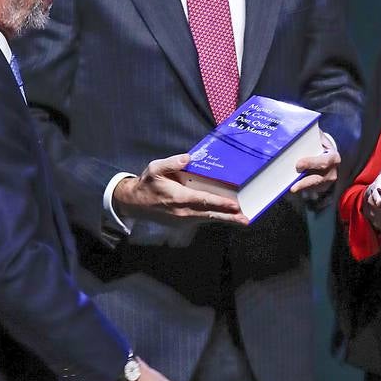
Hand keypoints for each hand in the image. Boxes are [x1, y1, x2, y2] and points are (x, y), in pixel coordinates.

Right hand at [113, 153, 246, 224]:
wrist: (134, 203)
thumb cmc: (147, 184)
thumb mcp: (155, 169)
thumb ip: (171, 163)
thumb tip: (188, 157)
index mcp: (179, 198)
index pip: (204, 201)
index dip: (220, 203)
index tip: (234, 205)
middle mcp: (183, 212)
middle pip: (210, 215)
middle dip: (229, 218)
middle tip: (245, 220)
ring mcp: (184, 220)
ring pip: (208, 219)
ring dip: (225, 220)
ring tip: (241, 220)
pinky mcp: (183, 222)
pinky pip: (202, 220)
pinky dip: (215, 219)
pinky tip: (226, 217)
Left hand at [290, 130, 340, 196]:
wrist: (329, 156)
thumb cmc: (321, 145)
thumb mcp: (320, 137)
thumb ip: (313, 134)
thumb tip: (298, 130)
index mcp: (333, 157)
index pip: (323, 162)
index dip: (311, 163)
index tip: (298, 165)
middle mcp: (332, 171)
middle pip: (318, 179)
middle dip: (305, 182)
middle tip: (293, 186)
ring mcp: (328, 181)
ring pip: (314, 186)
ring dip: (302, 187)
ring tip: (291, 189)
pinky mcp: (322, 187)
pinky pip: (311, 189)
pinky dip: (302, 188)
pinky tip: (294, 187)